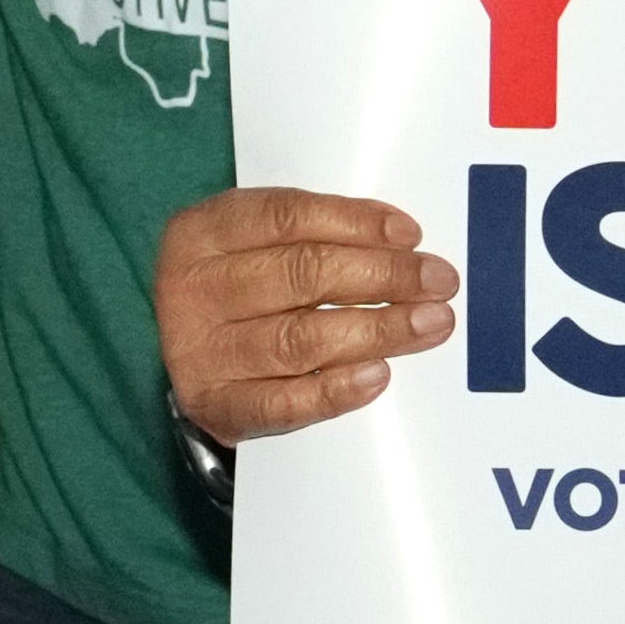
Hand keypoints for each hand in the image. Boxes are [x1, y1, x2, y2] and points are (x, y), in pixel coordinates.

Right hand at [156, 188, 460, 444]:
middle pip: (300, 274)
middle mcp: (192, 288)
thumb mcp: (256, 245)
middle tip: (438, 282)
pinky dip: (336, 389)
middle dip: (382, 275)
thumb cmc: (238, 292)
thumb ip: (315, 236)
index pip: (287, 217)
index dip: (355, 223)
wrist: (186, 361)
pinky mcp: (215, 406)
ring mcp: (200, 351)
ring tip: (429, 324)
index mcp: (201, 232)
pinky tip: (378, 375)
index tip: (410, 236)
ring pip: (300, 338)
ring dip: (377, 330)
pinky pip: (284, 402)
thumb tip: (403, 246)